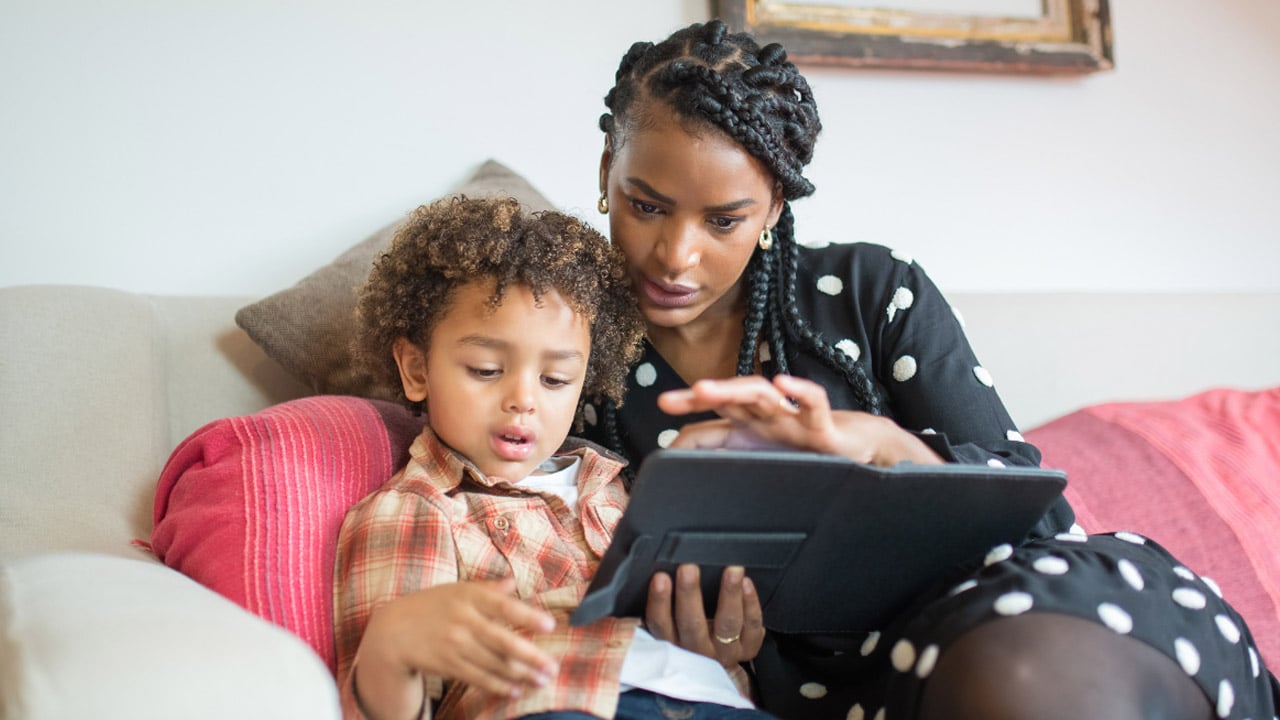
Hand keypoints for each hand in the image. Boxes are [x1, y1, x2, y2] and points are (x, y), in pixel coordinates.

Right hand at [357, 578, 557, 707]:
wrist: (392, 630)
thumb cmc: (432, 605)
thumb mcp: (457, 589)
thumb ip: (487, 588)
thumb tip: (513, 581)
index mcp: (469, 596)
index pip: (504, 606)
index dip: (527, 616)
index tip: (550, 625)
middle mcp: (463, 620)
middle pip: (502, 641)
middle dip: (531, 656)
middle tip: (553, 667)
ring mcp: (454, 644)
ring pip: (493, 664)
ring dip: (520, 675)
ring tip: (541, 681)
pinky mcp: (448, 664)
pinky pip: (478, 678)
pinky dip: (498, 686)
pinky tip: (515, 690)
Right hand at [644, 564, 764, 667]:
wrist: (716, 666)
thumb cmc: (687, 634)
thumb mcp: (669, 628)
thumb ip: (660, 608)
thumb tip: (653, 574)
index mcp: (672, 644)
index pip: (660, 625)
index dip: (659, 602)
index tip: (660, 577)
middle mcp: (697, 651)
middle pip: (692, 625)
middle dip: (689, 594)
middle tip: (689, 568)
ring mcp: (724, 652)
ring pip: (727, 625)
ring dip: (729, 595)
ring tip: (731, 570)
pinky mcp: (747, 649)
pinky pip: (752, 628)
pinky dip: (751, 605)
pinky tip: (747, 583)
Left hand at [659, 374, 941, 465]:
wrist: (861, 452)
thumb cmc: (807, 452)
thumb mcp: (760, 462)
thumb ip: (723, 462)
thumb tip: (680, 469)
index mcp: (748, 430)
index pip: (708, 427)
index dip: (683, 430)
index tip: (658, 447)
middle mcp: (766, 419)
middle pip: (728, 400)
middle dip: (698, 397)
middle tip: (666, 400)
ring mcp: (793, 420)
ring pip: (760, 395)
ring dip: (732, 389)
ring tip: (704, 389)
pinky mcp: (823, 427)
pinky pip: (813, 403)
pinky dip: (800, 391)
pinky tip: (784, 383)